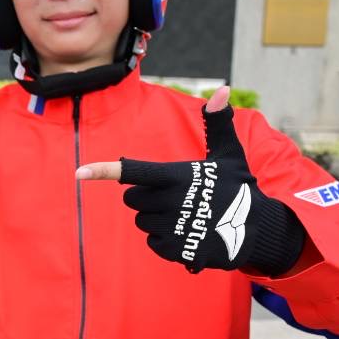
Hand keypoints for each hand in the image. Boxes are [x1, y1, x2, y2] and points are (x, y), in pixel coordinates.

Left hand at [76, 87, 304, 275]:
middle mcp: (171, 202)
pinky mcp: (176, 250)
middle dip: (146, 197)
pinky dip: (165, 239)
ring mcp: (172, 228)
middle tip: (173, 196)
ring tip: (184, 215)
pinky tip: (186, 233)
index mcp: (176, 176)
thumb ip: (218, 123)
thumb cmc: (238, 187)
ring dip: (156, 218)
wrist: (258, 230)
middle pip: (132, 199)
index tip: (80, 173)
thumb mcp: (229, 154)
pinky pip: (152, 243)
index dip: (105, 170)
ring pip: (142, 221)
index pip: (134, 171)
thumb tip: (223, 88)